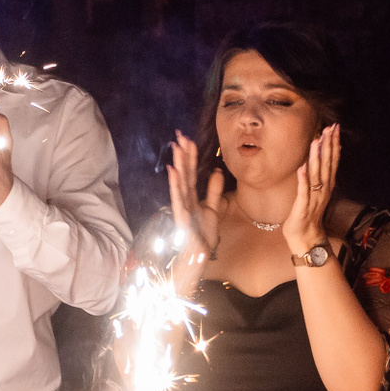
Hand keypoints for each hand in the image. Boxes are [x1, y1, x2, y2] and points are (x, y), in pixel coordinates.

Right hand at [167, 132, 223, 290]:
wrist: (199, 255)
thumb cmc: (203, 235)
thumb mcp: (213, 208)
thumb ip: (213, 190)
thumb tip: (215, 170)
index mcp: (192, 196)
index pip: (191, 172)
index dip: (190, 156)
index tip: (189, 139)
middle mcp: (185, 199)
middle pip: (185, 173)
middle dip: (183, 154)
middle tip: (180, 135)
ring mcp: (182, 207)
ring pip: (180, 182)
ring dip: (178, 164)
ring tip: (176, 147)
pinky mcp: (181, 217)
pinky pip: (178, 198)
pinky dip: (175, 185)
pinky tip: (174, 172)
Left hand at [283, 123, 339, 257]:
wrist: (306, 237)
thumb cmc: (309, 213)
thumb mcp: (317, 190)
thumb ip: (322, 174)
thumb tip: (327, 155)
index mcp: (327, 184)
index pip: (332, 160)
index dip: (333, 144)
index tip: (334, 128)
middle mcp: (323, 189)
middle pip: (327, 164)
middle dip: (328, 145)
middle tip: (330, 128)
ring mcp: (314, 198)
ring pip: (317, 175)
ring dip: (316, 158)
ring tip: (316, 141)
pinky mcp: (303, 207)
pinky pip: (303, 192)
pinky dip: (303, 180)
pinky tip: (302, 168)